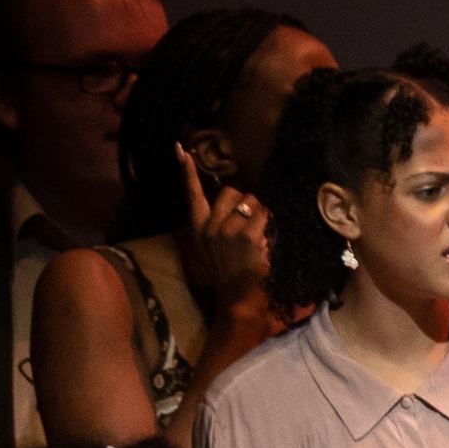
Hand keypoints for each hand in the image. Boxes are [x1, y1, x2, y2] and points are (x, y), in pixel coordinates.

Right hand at [178, 136, 271, 312]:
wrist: (237, 299)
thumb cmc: (229, 272)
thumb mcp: (212, 247)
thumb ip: (217, 223)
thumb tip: (236, 200)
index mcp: (197, 228)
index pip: (191, 194)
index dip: (187, 171)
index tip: (180, 148)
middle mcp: (208, 227)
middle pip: (231, 192)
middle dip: (245, 202)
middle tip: (250, 223)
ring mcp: (225, 231)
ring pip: (250, 201)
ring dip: (260, 212)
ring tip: (258, 235)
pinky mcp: (245, 236)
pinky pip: (263, 215)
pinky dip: (268, 224)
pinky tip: (264, 241)